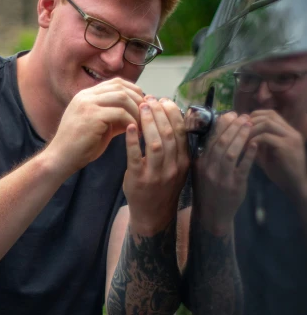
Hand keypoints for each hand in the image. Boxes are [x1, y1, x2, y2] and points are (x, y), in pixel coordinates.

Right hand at [46, 78, 143, 177]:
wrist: (61, 159)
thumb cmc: (80, 147)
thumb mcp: (100, 127)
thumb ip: (115, 118)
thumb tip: (137, 115)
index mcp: (86, 95)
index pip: (116, 82)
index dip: (133, 91)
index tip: (143, 107)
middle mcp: (86, 95)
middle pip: (121, 86)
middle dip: (138, 100)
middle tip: (147, 115)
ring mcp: (87, 104)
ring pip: (122, 97)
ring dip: (136, 110)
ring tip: (142, 124)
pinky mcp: (91, 116)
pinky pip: (120, 113)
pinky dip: (131, 121)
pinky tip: (134, 131)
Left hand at [123, 97, 189, 235]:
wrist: (153, 214)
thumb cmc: (163, 186)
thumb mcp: (176, 167)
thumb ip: (176, 147)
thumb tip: (169, 115)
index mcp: (184, 161)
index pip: (182, 131)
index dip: (173, 113)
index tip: (164, 100)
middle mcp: (173, 168)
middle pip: (169, 134)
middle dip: (160, 113)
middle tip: (150, 99)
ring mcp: (157, 175)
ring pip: (156, 143)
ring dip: (148, 122)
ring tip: (141, 108)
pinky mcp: (139, 180)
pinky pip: (136, 157)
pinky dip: (132, 140)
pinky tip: (129, 127)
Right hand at [193, 112, 256, 234]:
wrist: (212, 215)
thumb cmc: (207, 190)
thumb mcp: (200, 171)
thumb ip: (206, 153)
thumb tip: (216, 130)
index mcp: (200, 163)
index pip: (211, 139)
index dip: (222, 124)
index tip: (231, 114)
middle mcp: (209, 169)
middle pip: (221, 142)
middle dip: (234, 126)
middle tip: (244, 116)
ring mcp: (222, 178)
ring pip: (231, 152)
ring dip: (241, 136)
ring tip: (250, 125)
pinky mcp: (235, 185)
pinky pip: (243, 166)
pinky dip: (249, 154)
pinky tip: (255, 143)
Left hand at [248, 109, 306, 202]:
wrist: (295, 186)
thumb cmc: (281, 172)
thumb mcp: (267, 155)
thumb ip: (259, 144)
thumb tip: (242, 136)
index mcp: (287, 131)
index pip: (270, 114)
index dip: (254, 117)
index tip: (241, 127)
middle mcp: (291, 131)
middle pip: (269, 115)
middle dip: (251, 122)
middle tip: (239, 132)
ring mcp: (291, 137)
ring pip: (267, 123)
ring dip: (251, 130)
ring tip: (242, 140)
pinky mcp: (287, 146)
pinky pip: (267, 137)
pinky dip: (255, 140)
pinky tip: (248, 148)